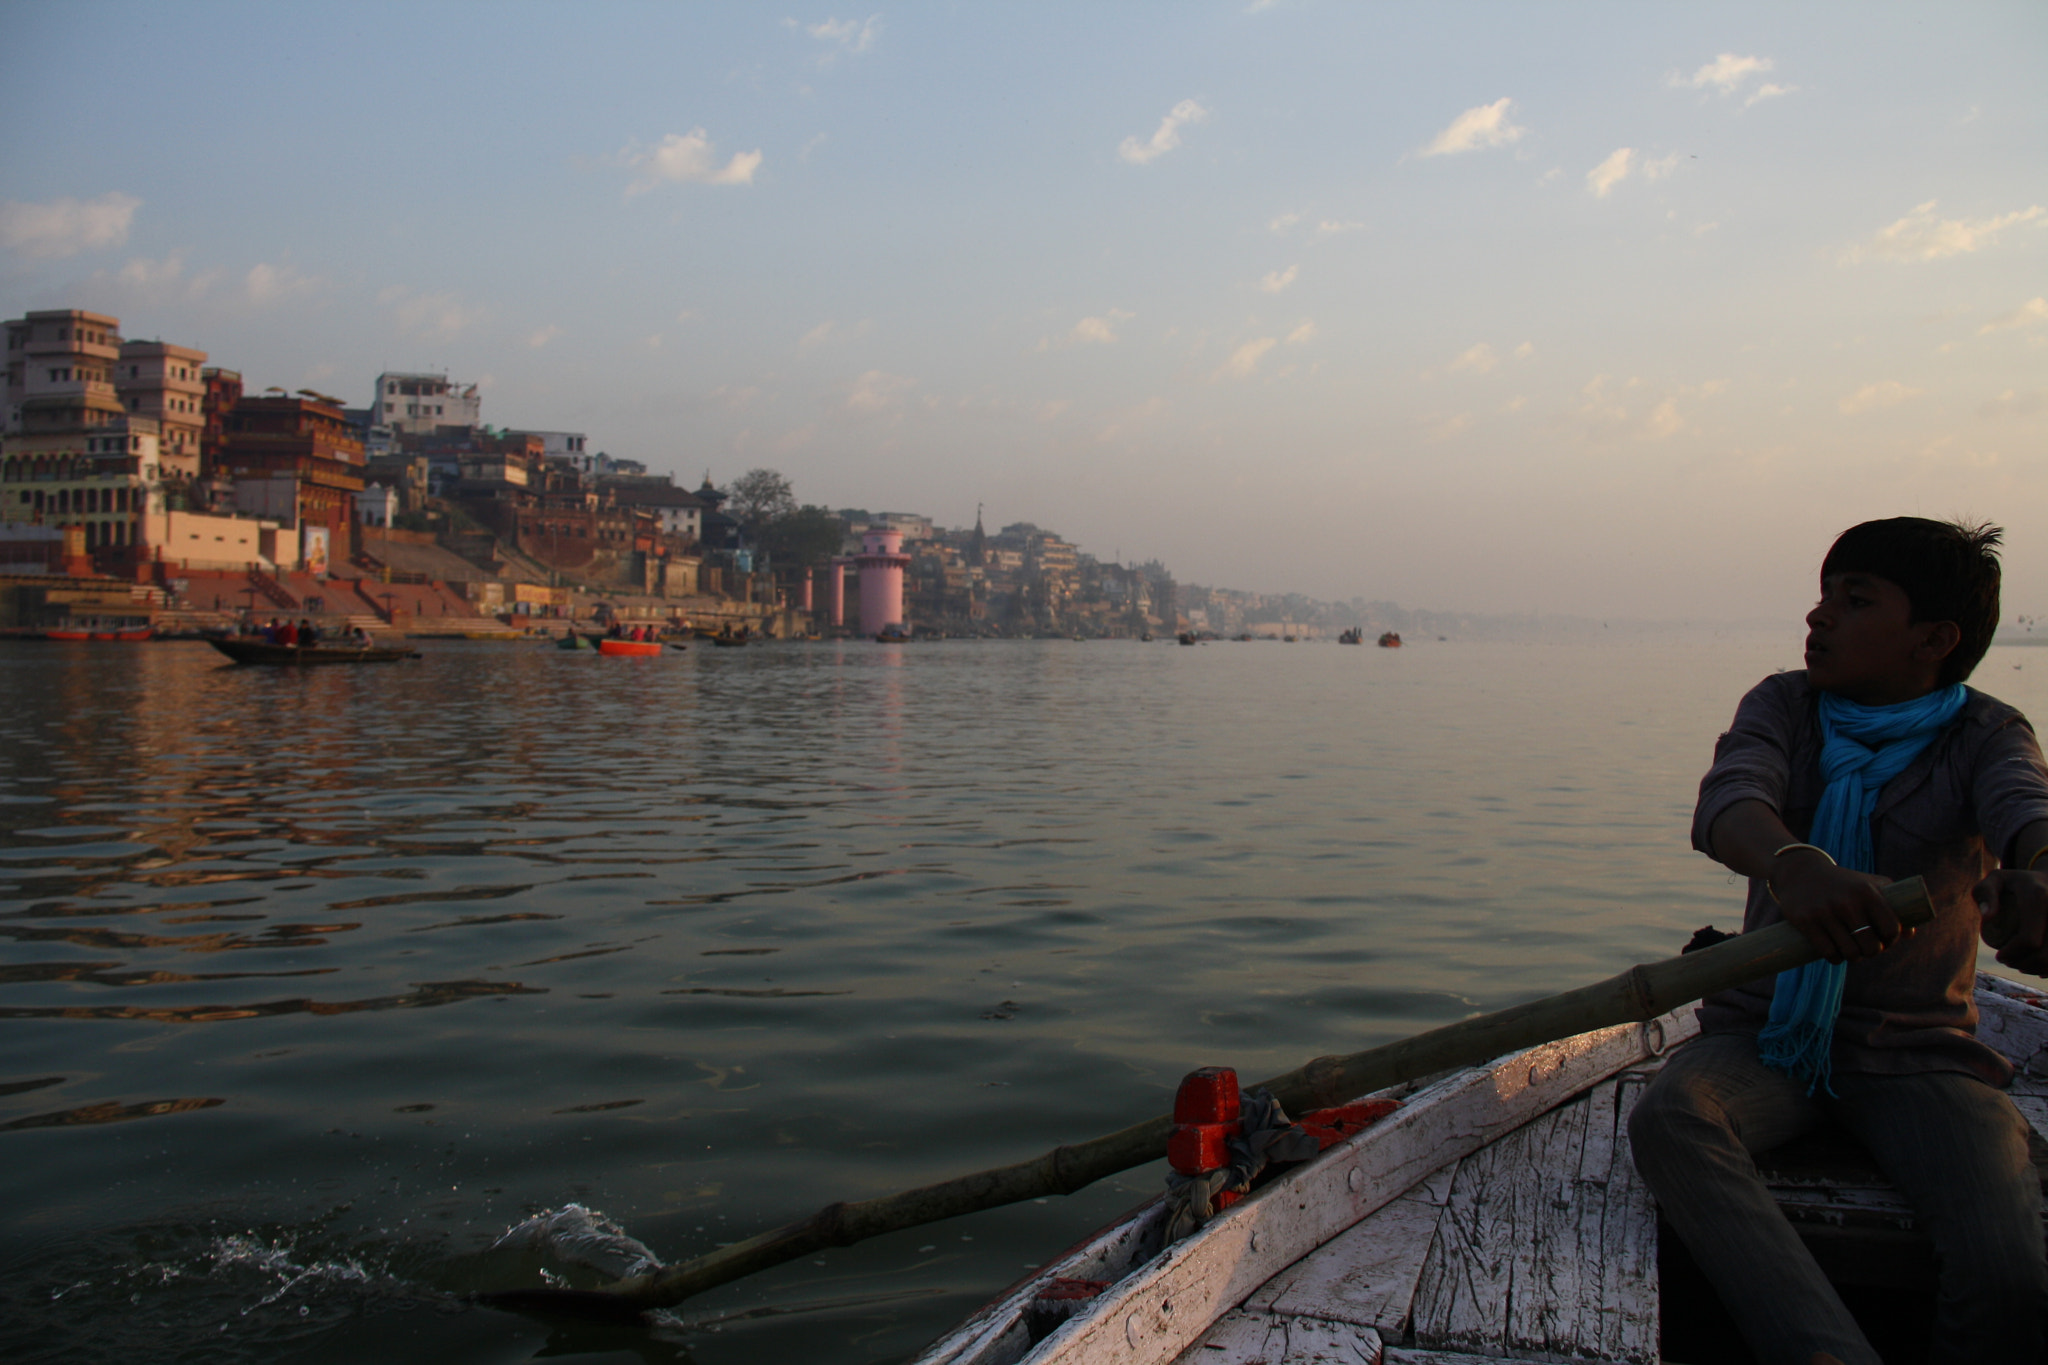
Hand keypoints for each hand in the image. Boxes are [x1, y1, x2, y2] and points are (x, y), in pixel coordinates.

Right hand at [1770, 851, 1901, 963]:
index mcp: (1867, 892)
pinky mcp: (1805, 920)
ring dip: (1853, 958)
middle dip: (1871, 953)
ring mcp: (1825, 912)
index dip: (1890, 941)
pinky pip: (1828, 951)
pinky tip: (1836, 955)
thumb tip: (1910, 934)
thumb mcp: (1869, 884)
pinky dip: (1835, 958)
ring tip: (1852, 953)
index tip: (1884, 942)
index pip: (1891, 929)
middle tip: (1866, 949)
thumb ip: (1893, 903)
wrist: (1800, 871)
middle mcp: (1848, 902)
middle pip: (1871, 946)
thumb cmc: (1843, 881)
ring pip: (1850, 952)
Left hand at [1975, 871, 2047, 976]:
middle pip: (2046, 954)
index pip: (2029, 939)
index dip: (2012, 954)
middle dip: (2025, 964)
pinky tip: (2040, 968)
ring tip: (2022, 965)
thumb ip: (1985, 893)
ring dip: (2039, 969)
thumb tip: (1988, 917)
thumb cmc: (2016, 883)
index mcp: (2039, 896)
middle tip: (2009, 962)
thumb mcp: (1995, 879)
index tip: (1999, 955)